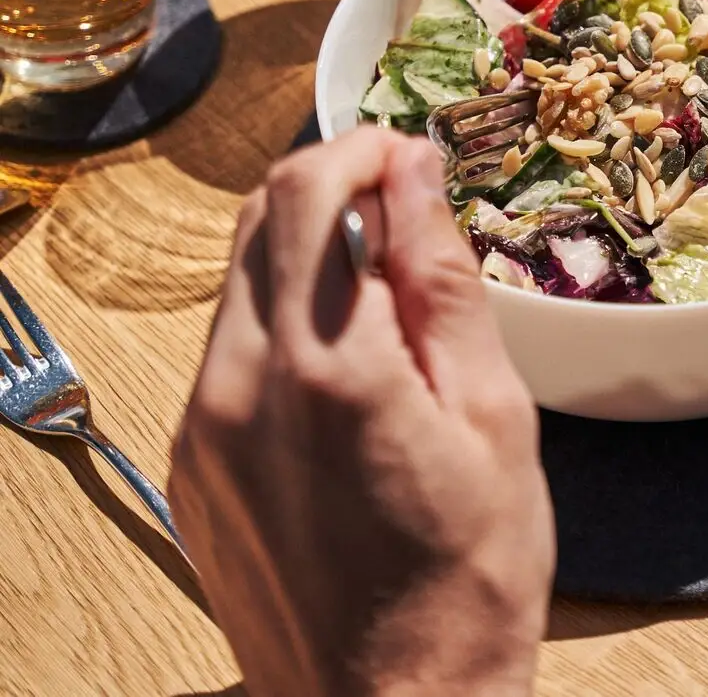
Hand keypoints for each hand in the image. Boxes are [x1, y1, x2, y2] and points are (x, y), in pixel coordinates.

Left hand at [171, 131, 552, 696]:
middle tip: (406, 209)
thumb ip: (443, 284)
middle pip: (258, 222)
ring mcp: (203, 427)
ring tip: (391, 299)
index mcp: (331, 368)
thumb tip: (415, 174)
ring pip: (238, 284)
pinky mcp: (192, 463)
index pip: (311, 194)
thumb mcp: (493, 419)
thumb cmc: (468, 580)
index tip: (412, 157)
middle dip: (331, 188)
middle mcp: (242, 385)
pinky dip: (283, 323)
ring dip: (307, 256)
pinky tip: (351, 368)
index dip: (363, 149)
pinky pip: (227, 351)